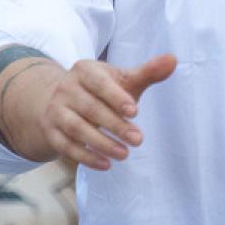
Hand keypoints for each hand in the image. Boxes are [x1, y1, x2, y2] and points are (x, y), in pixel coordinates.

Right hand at [35, 53, 176, 170]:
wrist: (62, 101)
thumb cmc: (102, 90)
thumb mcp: (122, 80)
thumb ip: (147, 72)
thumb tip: (173, 60)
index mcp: (84, 70)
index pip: (98, 83)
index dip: (116, 97)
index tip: (135, 112)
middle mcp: (66, 88)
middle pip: (90, 108)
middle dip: (115, 126)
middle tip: (138, 140)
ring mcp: (55, 110)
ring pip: (76, 128)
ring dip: (101, 143)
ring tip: (125, 154)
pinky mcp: (51, 131)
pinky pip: (66, 146)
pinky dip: (86, 157)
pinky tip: (106, 164)